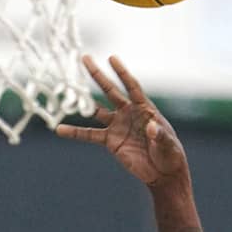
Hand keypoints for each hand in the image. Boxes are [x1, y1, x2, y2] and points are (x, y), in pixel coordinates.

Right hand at [56, 56, 187, 187]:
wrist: (162, 172)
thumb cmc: (170, 154)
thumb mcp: (168, 145)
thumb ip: (159, 135)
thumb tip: (151, 127)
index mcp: (144, 108)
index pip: (131, 86)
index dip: (122, 73)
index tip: (111, 58)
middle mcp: (128, 113)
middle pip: (110, 90)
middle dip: (97, 75)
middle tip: (85, 58)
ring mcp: (118, 125)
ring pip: (97, 110)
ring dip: (83, 101)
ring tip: (68, 91)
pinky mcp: (110, 141)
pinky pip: (89, 135)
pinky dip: (75, 133)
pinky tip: (60, 130)